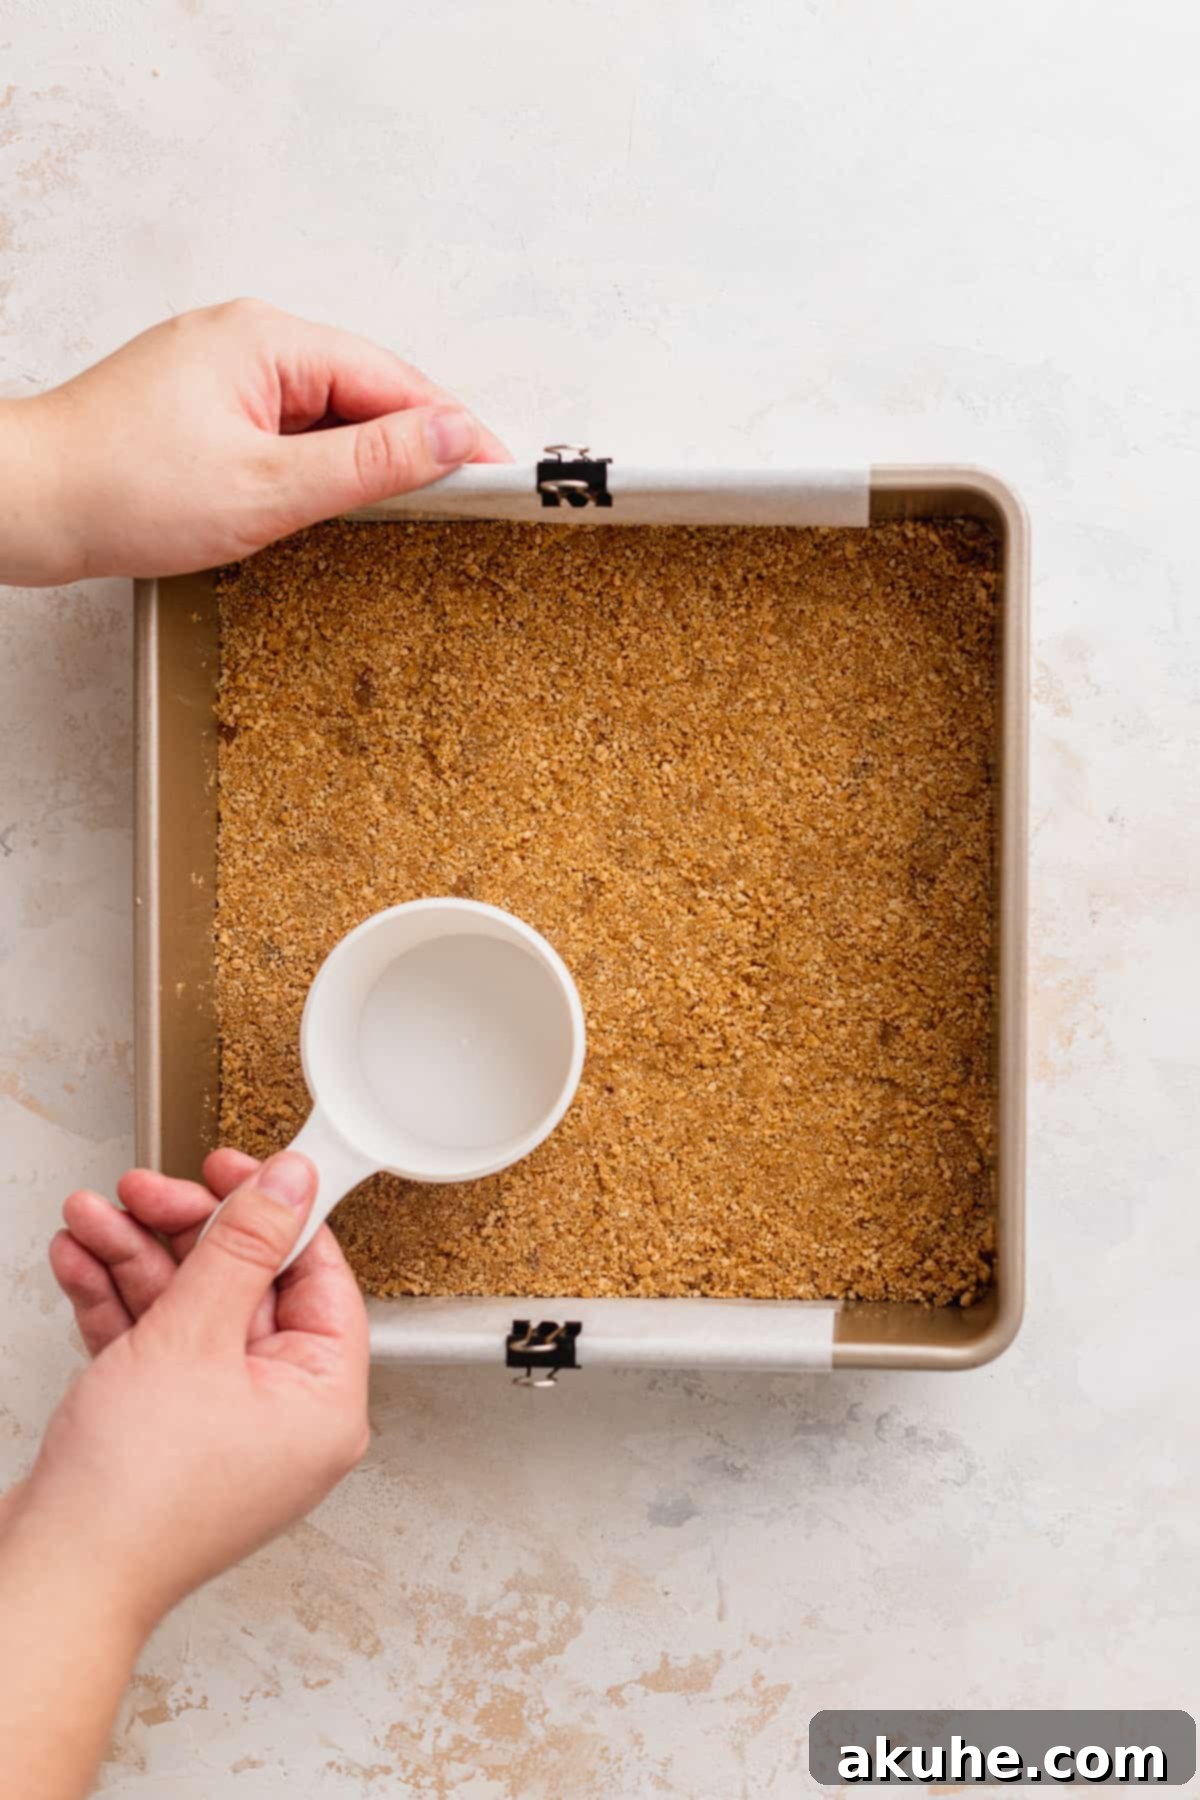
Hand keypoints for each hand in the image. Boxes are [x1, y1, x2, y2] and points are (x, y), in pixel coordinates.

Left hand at [0, 298, 508, 584]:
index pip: (392, 379)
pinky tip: (335, 502)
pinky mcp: (206, 408)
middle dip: (416, 443)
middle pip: (365, 390)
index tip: (499, 469)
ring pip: (328, 413)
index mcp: (269, 339)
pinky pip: (290, 428)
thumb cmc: (124, 489)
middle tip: (470, 498)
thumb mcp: (268, 487)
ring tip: (413, 507)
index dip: (452, 428)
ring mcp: (224, 372)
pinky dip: (322, 464)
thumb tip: (451, 436)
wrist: (26, 504)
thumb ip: (368, 463)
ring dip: (368, 458)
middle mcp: (249, 341)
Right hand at [28, 1148, 368, 1625]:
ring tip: (92, 1218)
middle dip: (182, 1230)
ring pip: (188, 1309)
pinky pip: (153, 1345)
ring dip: (136, 1256)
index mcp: (323, 1402)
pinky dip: (115, 1302)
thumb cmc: (132, 1502)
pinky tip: (79, 1261)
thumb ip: (242, 1247)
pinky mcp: (165, 1432)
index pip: (317, 1275)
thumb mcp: (195, 1337)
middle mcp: (281, 1415)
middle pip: (245, 1284)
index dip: (273, 1210)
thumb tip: (291, 1183)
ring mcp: (220, 1426)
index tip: (234, 1167)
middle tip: (143, 1192)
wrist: (51, 1582)